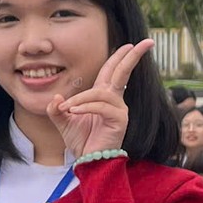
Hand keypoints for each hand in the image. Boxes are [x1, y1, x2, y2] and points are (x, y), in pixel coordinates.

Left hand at [45, 40, 152, 157]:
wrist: (88, 161)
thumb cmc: (80, 141)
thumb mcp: (63, 121)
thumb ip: (57, 108)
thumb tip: (57, 97)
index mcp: (103, 96)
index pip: (113, 71)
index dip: (120, 57)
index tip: (130, 44)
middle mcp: (114, 100)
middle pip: (123, 72)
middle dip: (133, 56)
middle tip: (146, 42)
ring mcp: (119, 110)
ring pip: (101, 92)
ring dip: (81, 98)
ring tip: (67, 108)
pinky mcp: (119, 120)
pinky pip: (101, 106)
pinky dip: (85, 107)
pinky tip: (74, 111)